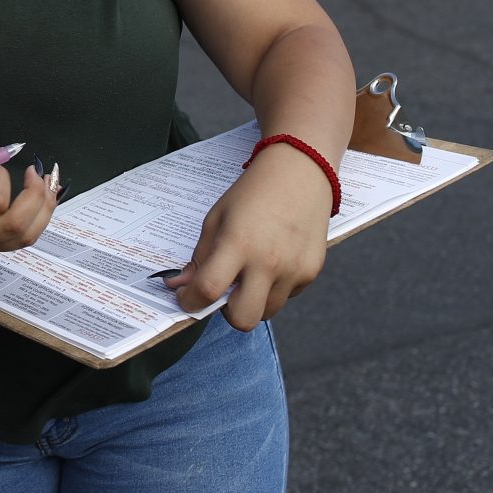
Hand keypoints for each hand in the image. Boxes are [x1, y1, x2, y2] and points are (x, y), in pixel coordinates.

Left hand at [168, 145, 331, 328]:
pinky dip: (274, 289)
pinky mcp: (312, 272)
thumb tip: (180, 285)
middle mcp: (269, 262)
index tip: (186, 297)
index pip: (209, 289)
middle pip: (243, 319)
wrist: (300, 173)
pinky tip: (272, 262)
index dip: (190, 301)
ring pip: (267, 311)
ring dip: (252, 301)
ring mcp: (294, 270)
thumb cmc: (252, 194)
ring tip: (248, 273)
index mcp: (238, 244)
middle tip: (222, 293)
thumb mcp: (216, 218)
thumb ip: (200, 256)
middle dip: (226, 313)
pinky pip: (287, 296)